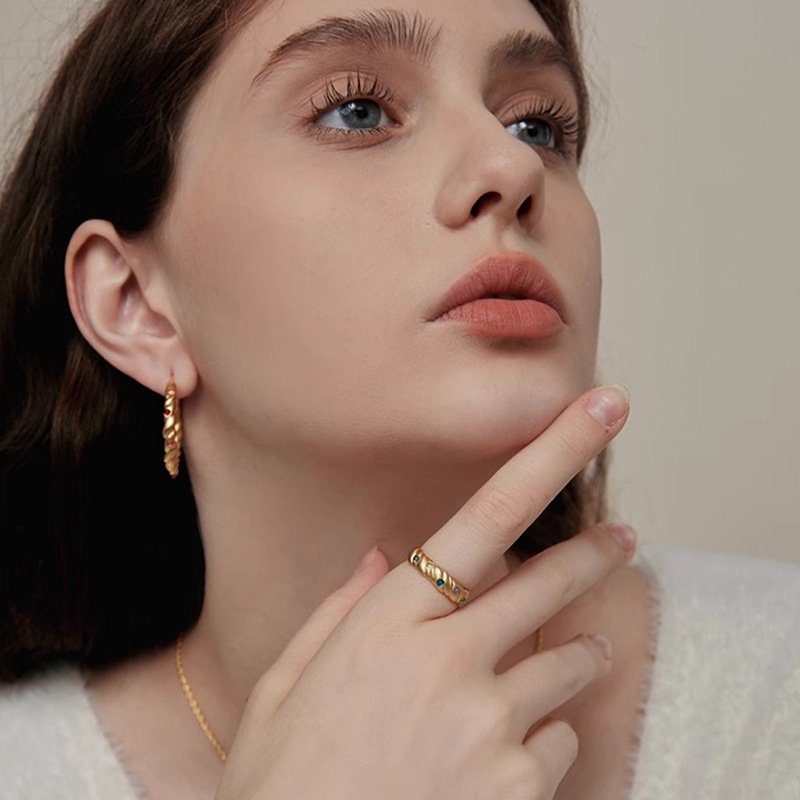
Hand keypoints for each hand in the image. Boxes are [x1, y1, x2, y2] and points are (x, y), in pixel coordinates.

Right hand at [213, 385, 632, 799]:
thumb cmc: (282, 786)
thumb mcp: (285, 688)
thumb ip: (338, 613)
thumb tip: (381, 558)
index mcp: (385, 626)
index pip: (484, 520)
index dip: (548, 457)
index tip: (598, 412)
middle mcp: (447, 662)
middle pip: (546, 582)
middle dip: (593, 553)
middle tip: (624, 536)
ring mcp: (491, 726)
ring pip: (566, 663)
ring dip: (574, 656)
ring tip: (576, 656)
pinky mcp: (519, 788)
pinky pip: (558, 742)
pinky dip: (543, 739)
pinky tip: (504, 758)